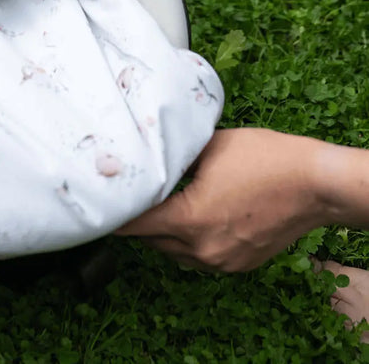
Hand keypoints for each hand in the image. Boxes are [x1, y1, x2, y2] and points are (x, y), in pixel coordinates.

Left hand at [115, 128, 331, 271]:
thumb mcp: (209, 146)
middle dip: (136, 220)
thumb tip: (147, 152)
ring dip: (161, 232)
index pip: (134, 224)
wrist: (315, 183)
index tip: (97, 201)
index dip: (114, 212)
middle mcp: (202, 249)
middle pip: (150, 240)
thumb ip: (174, 155)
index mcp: (189, 220)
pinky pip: (198, 256)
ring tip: (155, 203)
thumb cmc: (265, 158)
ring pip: (173, 252)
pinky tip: (189, 215)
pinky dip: (187, 240)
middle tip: (125, 196)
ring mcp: (222, 262)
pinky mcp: (238, 264)